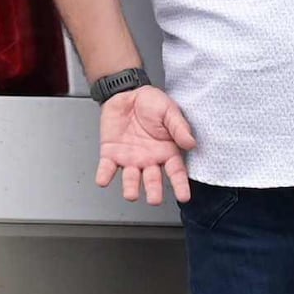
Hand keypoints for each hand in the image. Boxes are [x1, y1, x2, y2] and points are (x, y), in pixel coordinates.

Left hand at [95, 80, 199, 206]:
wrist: (127, 93)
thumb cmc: (151, 103)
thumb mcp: (169, 110)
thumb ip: (179, 127)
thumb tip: (190, 143)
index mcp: (166, 152)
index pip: (176, 172)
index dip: (180, 185)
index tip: (184, 197)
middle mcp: (149, 160)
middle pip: (153, 180)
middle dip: (153, 191)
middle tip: (154, 199)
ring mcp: (130, 158)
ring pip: (130, 178)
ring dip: (130, 188)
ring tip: (131, 195)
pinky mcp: (111, 153)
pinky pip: (107, 168)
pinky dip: (104, 175)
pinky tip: (103, 180)